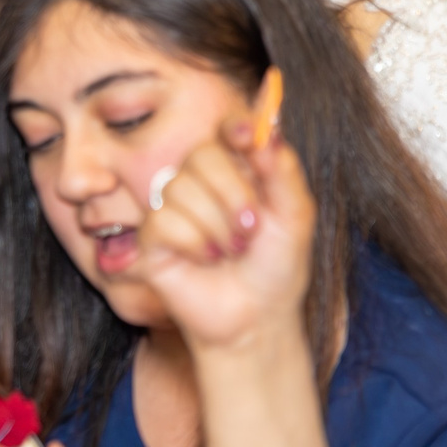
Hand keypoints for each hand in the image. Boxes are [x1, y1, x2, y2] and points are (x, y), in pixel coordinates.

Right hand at [135, 118, 317, 355]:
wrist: (256, 318)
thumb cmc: (276, 268)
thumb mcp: (295, 217)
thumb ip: (282, 171)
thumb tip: (268, 129)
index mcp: (237, 171)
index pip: (227, 131)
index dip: (234, 129)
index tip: (247, 138)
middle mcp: (200, 183)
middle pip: (201, 155)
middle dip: (233, 193)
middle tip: (251, 228)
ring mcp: (172, 209)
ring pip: (179, 188)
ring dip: (216, 225)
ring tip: (231, 251)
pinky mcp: (152, 238)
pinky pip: (163, 222)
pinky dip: (194, 243)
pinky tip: (206, 260)